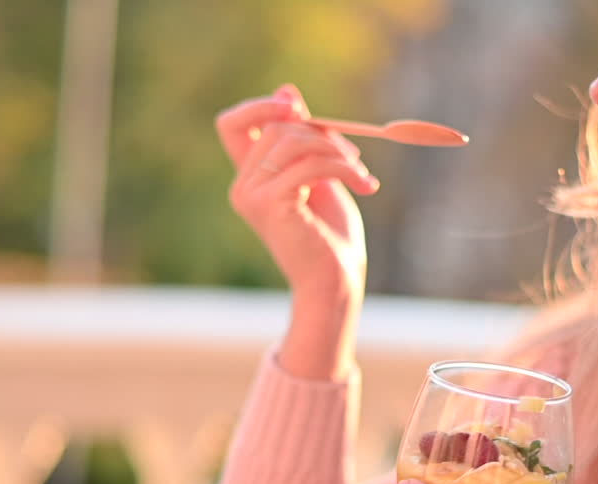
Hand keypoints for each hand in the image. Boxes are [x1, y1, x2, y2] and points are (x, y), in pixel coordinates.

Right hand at [216, 84, 377, 304]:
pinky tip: (365, 186)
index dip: (260, 106)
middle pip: (276, 126)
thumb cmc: (330, 235)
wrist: (336, 280)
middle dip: (321, 133)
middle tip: (354, 156)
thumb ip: (304, 138)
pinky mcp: (271, 204)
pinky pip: (310, 164)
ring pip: (294, 141)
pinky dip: (344, 168)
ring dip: (337, 151)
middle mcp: (243, 187)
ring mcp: (252, 196)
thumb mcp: (320, 174)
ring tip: (361, 174)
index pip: (231, 124)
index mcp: (250, 179)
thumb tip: (286, 89)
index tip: (296, 107)